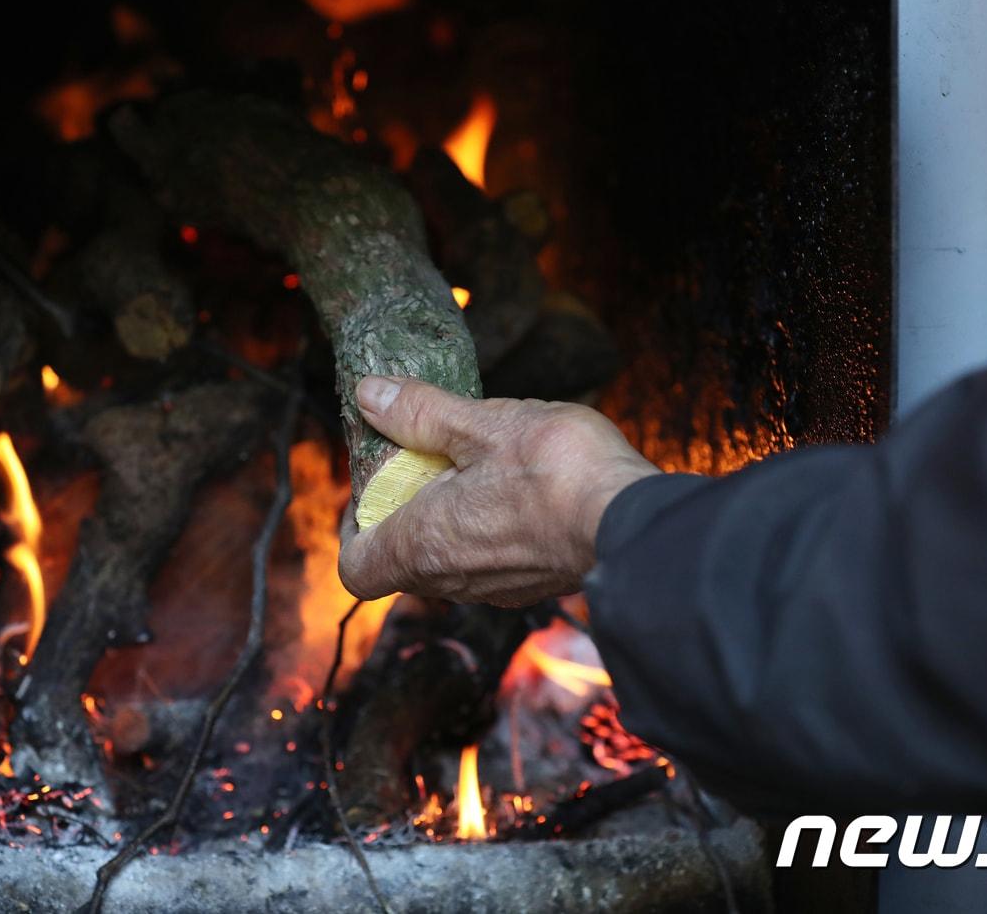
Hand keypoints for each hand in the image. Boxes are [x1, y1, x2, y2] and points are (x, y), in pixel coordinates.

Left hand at [338, 377, 658, 605]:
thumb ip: (421, 413)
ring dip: (448, 521)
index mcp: (424, 544)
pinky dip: (487, 532)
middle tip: (429, 461)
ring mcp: (496, 589)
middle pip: (401, 561)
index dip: (352, 528)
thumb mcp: (483, 423)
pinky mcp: (533, 585)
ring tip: (479, 468)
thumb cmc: (557, 470)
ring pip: (447, 563)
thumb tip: (370, 396)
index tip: (372, 488)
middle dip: (404, 512)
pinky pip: (489, 564)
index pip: (357, 567)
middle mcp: (453, 579)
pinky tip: (519, 490)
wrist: (634, 519)